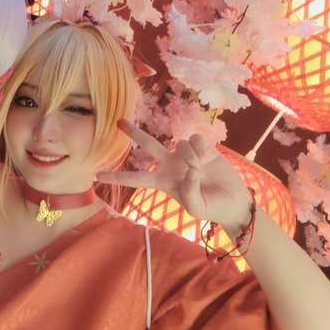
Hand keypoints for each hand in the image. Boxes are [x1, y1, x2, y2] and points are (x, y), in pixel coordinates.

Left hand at [97, 120, 252, 229]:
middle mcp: (170, 165)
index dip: (116, 178)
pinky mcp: (202, 148)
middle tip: (117, 120)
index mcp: (162, 182)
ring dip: (189, 157)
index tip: (96, 176)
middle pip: (147, 144)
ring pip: (178, 144)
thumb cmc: (211, 208)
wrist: (234, 202)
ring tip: (200, 170)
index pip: (135, 178)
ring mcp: (184, 155)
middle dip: (134, 132)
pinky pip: (194, 139)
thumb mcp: (196, 209)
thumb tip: (188, 169)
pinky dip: (199, 149)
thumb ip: (188, 192)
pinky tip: (206, 158)